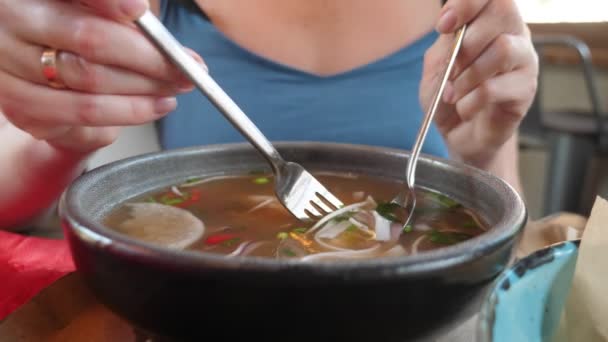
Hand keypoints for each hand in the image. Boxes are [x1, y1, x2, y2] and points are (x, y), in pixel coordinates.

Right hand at [0, 0, 199, 153]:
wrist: (45, 78)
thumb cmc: (75, 36)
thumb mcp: (93, 14)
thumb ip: (122, 19)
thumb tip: (167, 41)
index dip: (108, 1)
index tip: (140, 10)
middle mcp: (12, 24)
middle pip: (90, 39)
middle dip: (149, 57)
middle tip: (185, 66)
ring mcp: (10, 68)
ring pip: (90, 81)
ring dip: (144, 88)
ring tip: (175, 88)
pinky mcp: (20, 106)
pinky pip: (82, 113)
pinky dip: (127, 112)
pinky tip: (152, 106)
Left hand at [420, 0, 537, 166]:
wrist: (460, 135)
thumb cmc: (448, 97)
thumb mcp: (436, 66)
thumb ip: (445, 42)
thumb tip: (451, 25)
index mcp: (489, 22)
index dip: (466, 3)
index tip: (443, 25)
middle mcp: (513, 34)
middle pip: (503, 11)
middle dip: (467, 41)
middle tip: (452, 67)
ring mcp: (524, 61)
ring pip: (503, 49)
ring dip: (468, 75)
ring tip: (453, 93)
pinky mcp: (526, 90)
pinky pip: (496, 87)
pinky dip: (470, 101)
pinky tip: (464, 108)